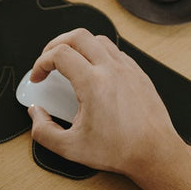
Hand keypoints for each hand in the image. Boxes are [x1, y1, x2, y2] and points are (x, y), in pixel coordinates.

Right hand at [27, 28, 183, 179]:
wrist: (154, 153)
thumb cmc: (119, 150)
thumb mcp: (70, 147)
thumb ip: (43, 131)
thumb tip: (36, 114)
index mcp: (94, 84)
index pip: (60, 54)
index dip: (41, 63)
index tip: (38, 77)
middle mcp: (112, 70)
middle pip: (78, 36)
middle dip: (56, 45)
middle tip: (48, 61)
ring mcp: (128, 69)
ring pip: (98, 40)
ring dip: (78, 46)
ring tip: (69, 62)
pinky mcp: (139, 74)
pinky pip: (115, 52)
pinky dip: (98, 55)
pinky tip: (92, 72)